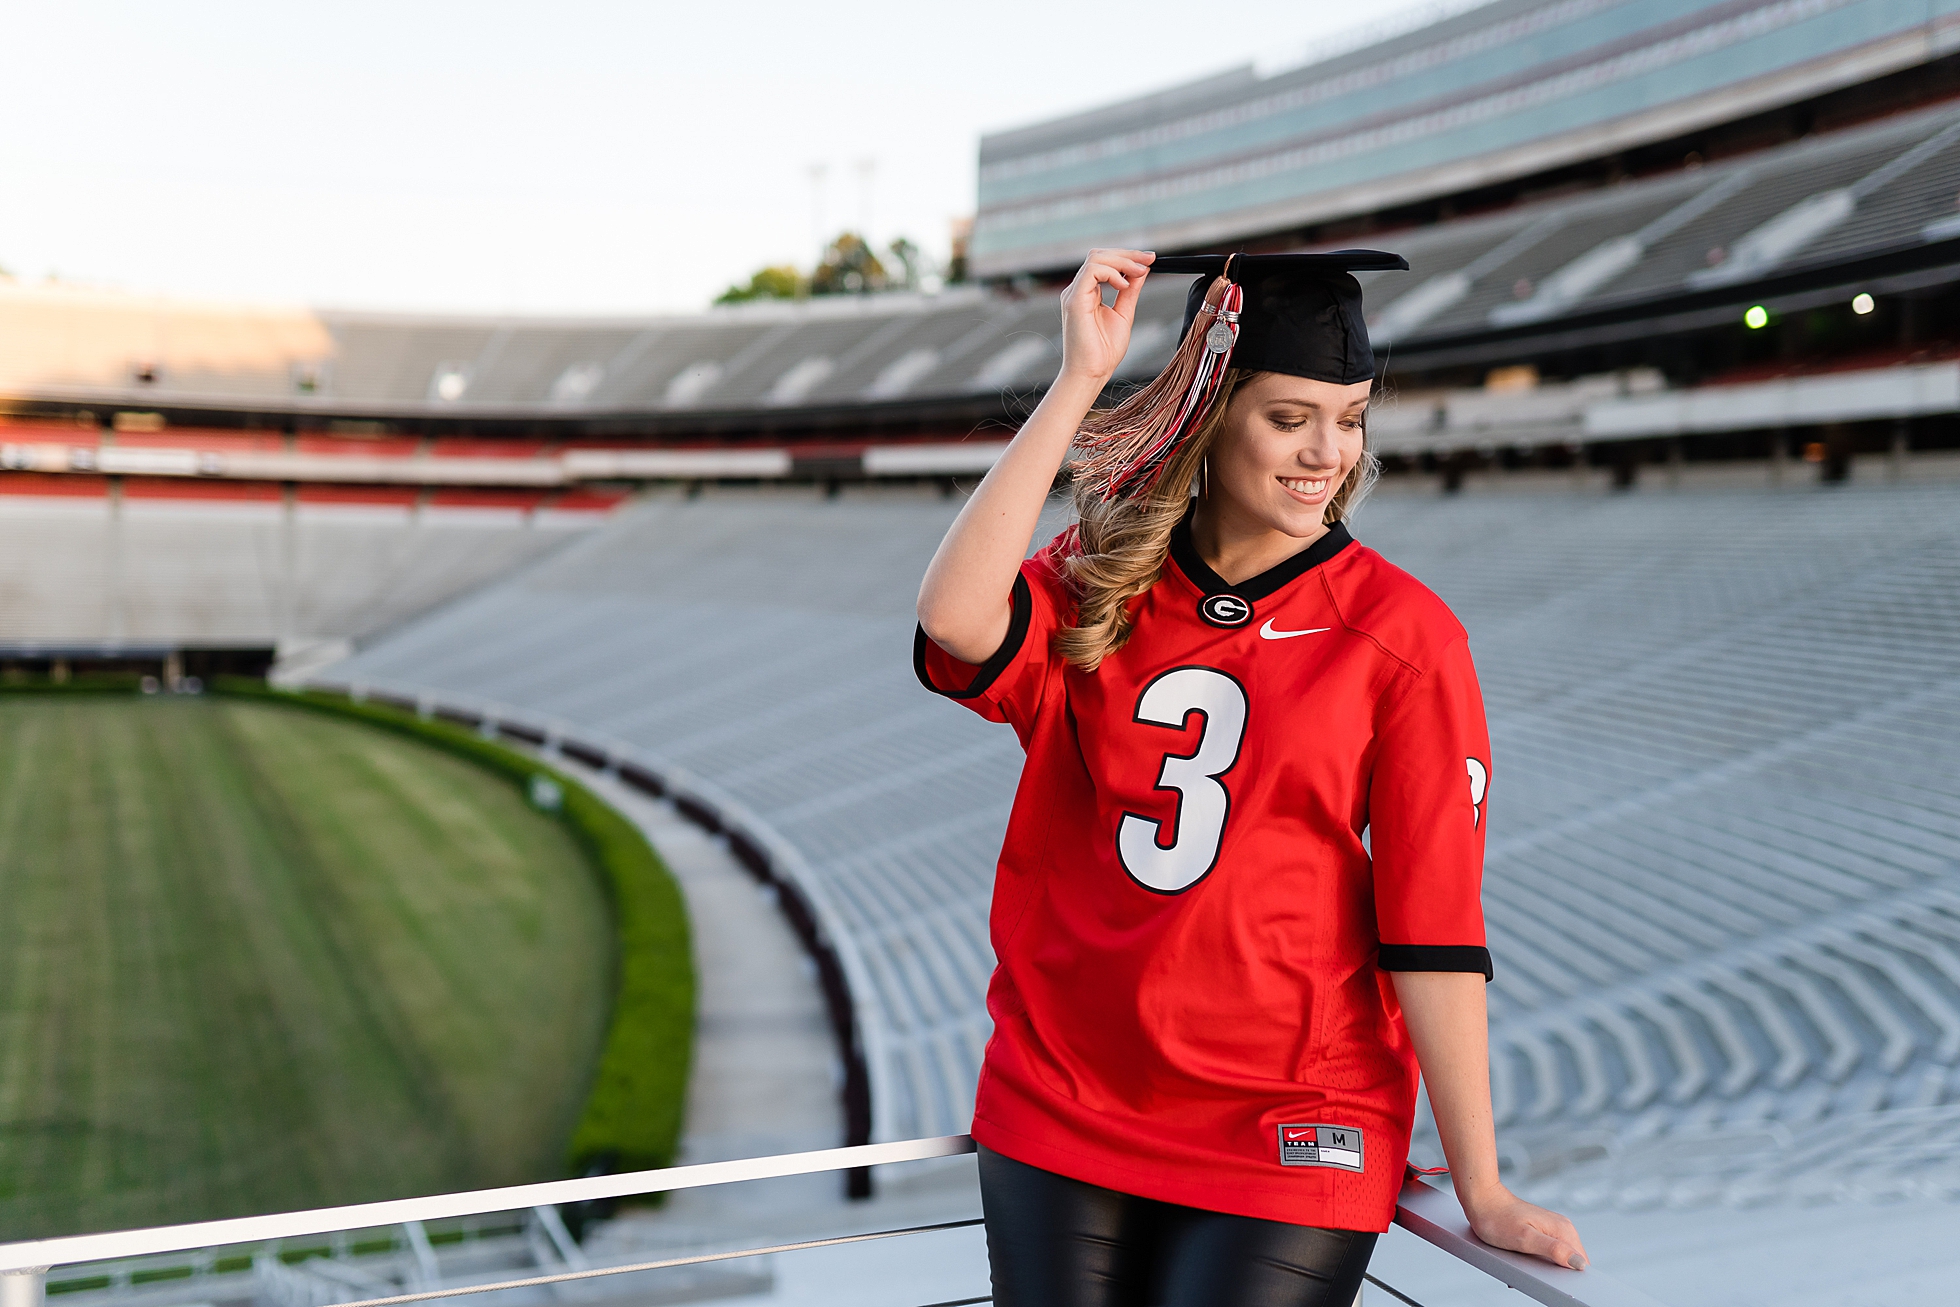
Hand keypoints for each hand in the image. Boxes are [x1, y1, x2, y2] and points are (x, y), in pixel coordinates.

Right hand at [1058, 248, 1152, 384]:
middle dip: (1127, 254)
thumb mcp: (1124, 314)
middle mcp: (1078, 290)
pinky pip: (1092, 271)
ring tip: (1140, 272)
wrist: (1091, 373)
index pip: (1104, 262)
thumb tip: (1141, 271)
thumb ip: (1130, 292)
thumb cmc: (1104, 352)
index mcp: (1087, 293)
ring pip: (1096, 258)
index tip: (1150, 260)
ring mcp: (1074, 294)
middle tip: (1150, 259)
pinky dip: (1112, 273)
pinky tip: (1124, 285)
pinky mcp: (1074, 300)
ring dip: (1123, 261)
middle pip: (1100, 255)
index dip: (1127, 257)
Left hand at [1462, 1185, 1588, 1270]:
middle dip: (1555, 1273)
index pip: (1582, 1263)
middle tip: (1532, 1272)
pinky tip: (1522, 1259)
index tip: (1553, 1280)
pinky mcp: (1541, 1231)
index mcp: (1563, 1230)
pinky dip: (1537, 1260)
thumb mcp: (1525, 1238)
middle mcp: (1562, 1228)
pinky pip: (1547, 1252)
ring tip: (1523, 1264)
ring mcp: (1552, 1229)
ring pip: (1558, 1258)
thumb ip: (1554, 1250)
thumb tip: (1579, 1263)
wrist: (1481, 1200)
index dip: (1570, 1276)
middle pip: (1571, 1262)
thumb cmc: (1497, 1218)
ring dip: (1545, 1268)